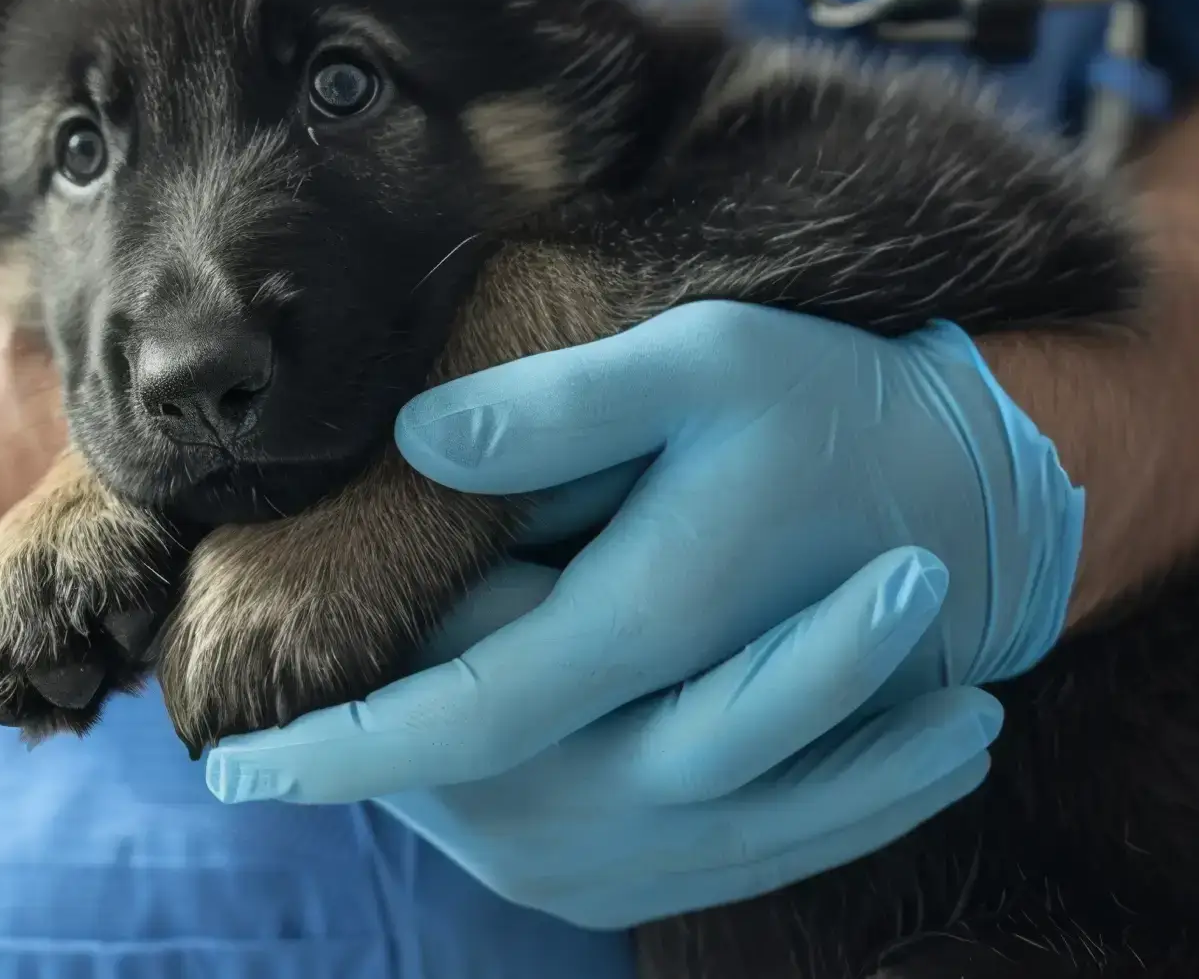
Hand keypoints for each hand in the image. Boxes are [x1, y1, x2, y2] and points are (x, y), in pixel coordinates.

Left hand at [205, 302, 1084, 924]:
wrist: (970, 495)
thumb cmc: (829, 407)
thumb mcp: (702, 358)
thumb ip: (560, 405)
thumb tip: (418, 440)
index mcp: (649, 619)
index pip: (460, 714)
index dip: (339, 746)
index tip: (227, 770)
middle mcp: (675, 724)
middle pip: (482, 781)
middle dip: (366, 771)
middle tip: (260, 759)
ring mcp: (712, 771)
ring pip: (540, 823)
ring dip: (433, 800)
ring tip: (337, 773)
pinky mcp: (734, 787)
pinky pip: (610, 840)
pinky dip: (519, 817)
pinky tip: (463, 794)